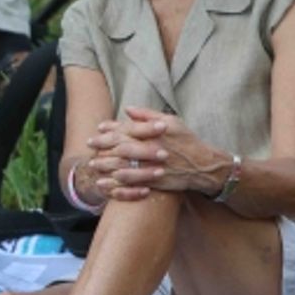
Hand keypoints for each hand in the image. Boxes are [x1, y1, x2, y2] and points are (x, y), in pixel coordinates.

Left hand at [85, 106, 227, 197]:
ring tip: (93, 164)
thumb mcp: (172, 121)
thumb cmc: (187, 140)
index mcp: (153, 134)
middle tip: (89, 144)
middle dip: (102, 145)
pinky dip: (116, 185)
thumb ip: (148, 115)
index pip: (126, 129)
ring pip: (123, 167)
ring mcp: (151, 168)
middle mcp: (150, 150)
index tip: (98, 129)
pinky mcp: (154, 183)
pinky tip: (105, 184)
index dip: (110, 129)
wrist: (204, 165)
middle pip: (120, 147)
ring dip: (106, 165)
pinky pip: (131, 185)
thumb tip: (127, 109)